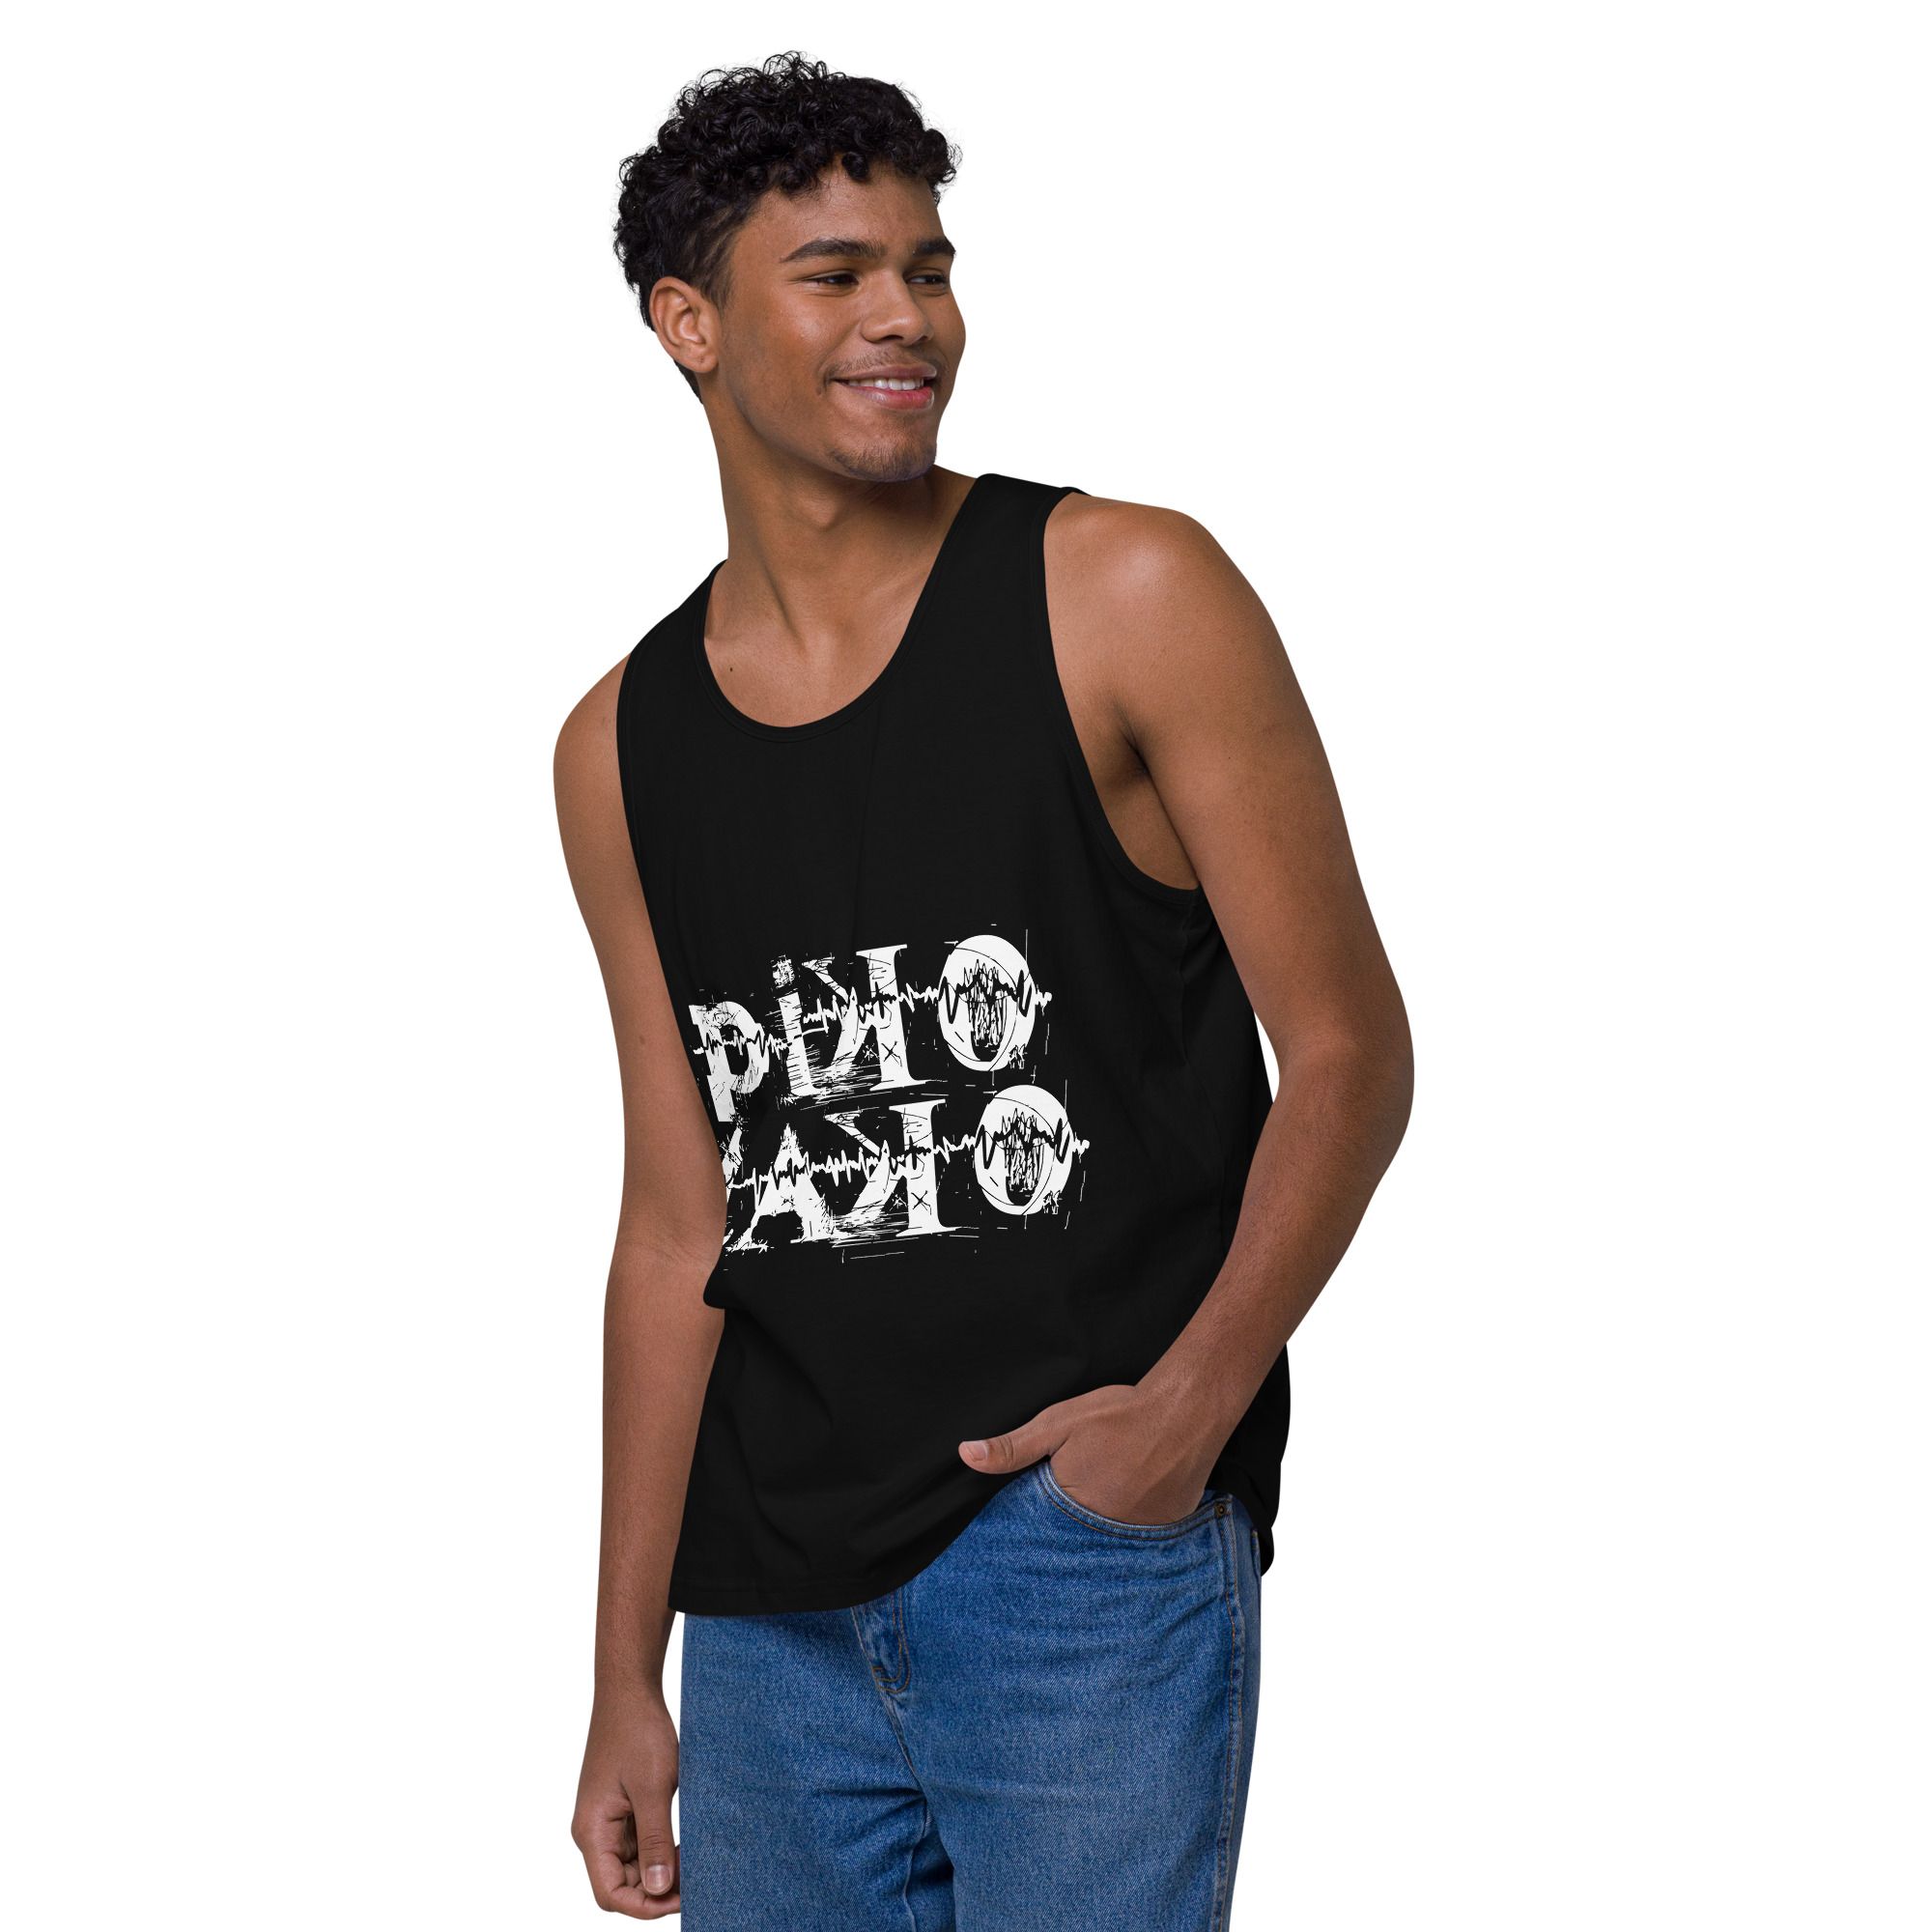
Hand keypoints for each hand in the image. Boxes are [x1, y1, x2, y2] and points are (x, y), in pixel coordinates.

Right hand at [571, 1689, 681, 1918]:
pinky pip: (638, 1843)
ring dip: (660, 1869)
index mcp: (592, 1831)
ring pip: (632, 1866)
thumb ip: (655, 1840)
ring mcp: (607, 1820)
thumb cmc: (638, 1733)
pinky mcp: (621, 1809)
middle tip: (696, 1878)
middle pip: (621, 1884)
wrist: (630, 1692)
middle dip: (656, 1889)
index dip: (644, 1906)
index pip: (609, 1893)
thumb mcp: (653, 1788)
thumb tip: (658, 1889)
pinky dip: (660, 1849)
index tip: (681, 1899)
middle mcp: (594, 1831)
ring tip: (694, 1860)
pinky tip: (684, 1843)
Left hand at [958, 1382, 1222, 1524]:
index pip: (1045, 1532)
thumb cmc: (1119, 1414)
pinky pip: (1144, 1537)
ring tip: (1109, 1502)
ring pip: (1112, 1539)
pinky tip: (1136, 1503)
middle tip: (1082, 1505)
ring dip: (1106, 1528)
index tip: (1037, 1521)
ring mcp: (1142, 1534)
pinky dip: (1136, 1525)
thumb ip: (1013, 1446)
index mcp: (1073, 1508)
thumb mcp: (1057, 1424)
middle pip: (1080, 1538)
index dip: (1041, 1523)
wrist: (1185, 1409)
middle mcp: (1108, 1531)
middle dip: (1074, 1528)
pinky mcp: (1169, 1528)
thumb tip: (967, 1455)